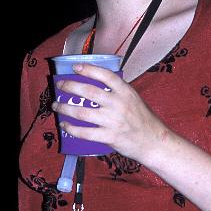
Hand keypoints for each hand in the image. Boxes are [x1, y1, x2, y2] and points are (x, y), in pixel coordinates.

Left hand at [52, 64, 168, 163]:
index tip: (75, 66)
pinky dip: (72, 128)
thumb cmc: (144, 121)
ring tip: (56, 105)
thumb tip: (96, 83)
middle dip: (70, 86)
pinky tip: (64, 125)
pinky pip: (85, 132)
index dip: (89, 69)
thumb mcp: (134, 100)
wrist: (154, 143)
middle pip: (89, 91)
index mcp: (126, 92)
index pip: (106, 75)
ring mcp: (113, 121)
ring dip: (65, 108)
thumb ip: (118, 92)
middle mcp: (119, 104)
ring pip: (82, 112)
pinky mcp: (109, 137)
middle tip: (60, 85)